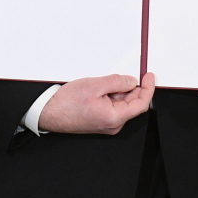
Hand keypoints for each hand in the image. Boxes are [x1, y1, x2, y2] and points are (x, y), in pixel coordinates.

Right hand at [37, 73, 154, 134]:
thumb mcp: (95, 85)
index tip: (149, 77)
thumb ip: (117, 82)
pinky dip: (112, 95)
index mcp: (114, 118)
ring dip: (120, 90)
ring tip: (105, 81)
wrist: (49, 113)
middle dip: (132, 88)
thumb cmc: (67, 103)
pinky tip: (102, 88)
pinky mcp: (100, 120)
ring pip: (122, 104)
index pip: (141, 104)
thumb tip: (131, 81)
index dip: (148, 89)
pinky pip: (113, 106)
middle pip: (132, 104)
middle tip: (127, 73)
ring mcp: (106, 123)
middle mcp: (113, 124)